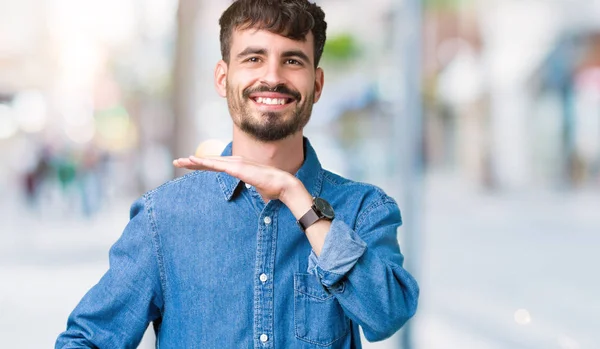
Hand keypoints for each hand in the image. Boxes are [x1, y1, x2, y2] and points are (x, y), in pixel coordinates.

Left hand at [173, 156, 300, 201]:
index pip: (216, 165)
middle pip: (210, 161)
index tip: (189, 166)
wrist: (283, 185)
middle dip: (192, 162)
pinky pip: (216, 165)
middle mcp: (236, 161)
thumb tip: (256, 194)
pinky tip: (193, 161)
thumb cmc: (272, 188)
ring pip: (210, 161)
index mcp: (239, 166)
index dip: (202, 165)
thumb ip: (251, 188)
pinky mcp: (237, 167)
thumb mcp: (257, 188)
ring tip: (179, 162)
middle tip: (177, 162)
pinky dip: (203, 162)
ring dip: (194, 161)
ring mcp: (236, 163)